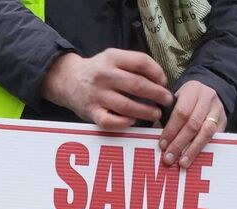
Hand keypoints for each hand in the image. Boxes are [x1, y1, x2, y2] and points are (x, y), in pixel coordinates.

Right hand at [42, 49, 171, 130]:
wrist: (69, 80)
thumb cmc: (98, 71)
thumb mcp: (113, 58)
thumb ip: (133, 65)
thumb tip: (160, 80)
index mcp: (112, 58)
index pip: (141, 63)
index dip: (157, 73)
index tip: (165, 82)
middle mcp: (105, 75)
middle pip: (137, 85)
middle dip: (157, 94)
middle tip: (167, 101)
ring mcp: (97, 95)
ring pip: (127, 106)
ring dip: (146, 111)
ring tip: (156, 114)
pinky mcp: (92, 113)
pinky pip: (111, 122)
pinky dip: (124, 123)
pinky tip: (133, 121)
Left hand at [160, 82, 226, 167]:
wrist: (210, 92)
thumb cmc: (188, 100)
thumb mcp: (177, 101)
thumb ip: (167, 118)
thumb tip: (157, 142)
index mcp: (192, 90)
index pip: (181, 112)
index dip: (171, 131)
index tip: (162, 146)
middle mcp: (207, 98)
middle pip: (193, 124)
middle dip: (179, 144)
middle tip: (169, 159)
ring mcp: (218, 110)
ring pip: (206, 132)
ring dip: (193, 150)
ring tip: (183, 163)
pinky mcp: (224, 122)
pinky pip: (215, 138)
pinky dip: (203, 150)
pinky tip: (195, 160)